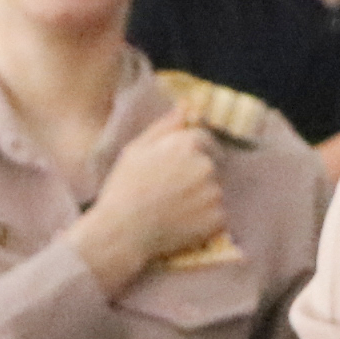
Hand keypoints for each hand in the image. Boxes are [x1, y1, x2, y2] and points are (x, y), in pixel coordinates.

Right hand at [68, 115, 228, 298]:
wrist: (121, 233)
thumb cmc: (123, 189)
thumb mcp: (136, 150)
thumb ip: (165, 126)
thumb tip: (187, 105)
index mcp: (188, 144)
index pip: (205, 140)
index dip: (188, 154)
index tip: (173, 170)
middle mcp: (206, 166)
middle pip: (211, 165)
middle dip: (195, 175)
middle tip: (169, 192)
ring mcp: (214, 193)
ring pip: (214, 190)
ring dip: (200, 197)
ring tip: (173, 209)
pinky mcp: (218, 219)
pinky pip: (217, 215)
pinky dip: (204, 220)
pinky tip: (181, 223)